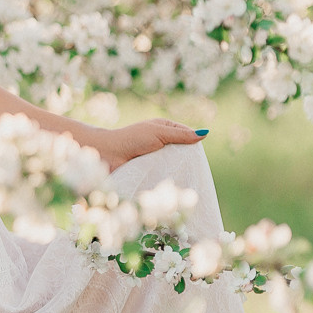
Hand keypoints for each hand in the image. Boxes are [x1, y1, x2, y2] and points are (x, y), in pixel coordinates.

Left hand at [87, 118, 204, 170]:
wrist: (107, 154)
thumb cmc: (131, 139)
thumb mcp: (158, 133)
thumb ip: (180, 135)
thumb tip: (205, 134)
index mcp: (165, 128)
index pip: (188, 135)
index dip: (194, 144)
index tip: (201, 156)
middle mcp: (162, 141)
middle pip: (183, 151)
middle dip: (188, 160)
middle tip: (197, 171)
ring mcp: (156, 157)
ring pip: (175, 164)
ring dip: (178, 170)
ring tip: (187, 179)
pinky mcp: (150, 169)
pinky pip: (165, 174)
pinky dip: (169, 177)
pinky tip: (177, 184)